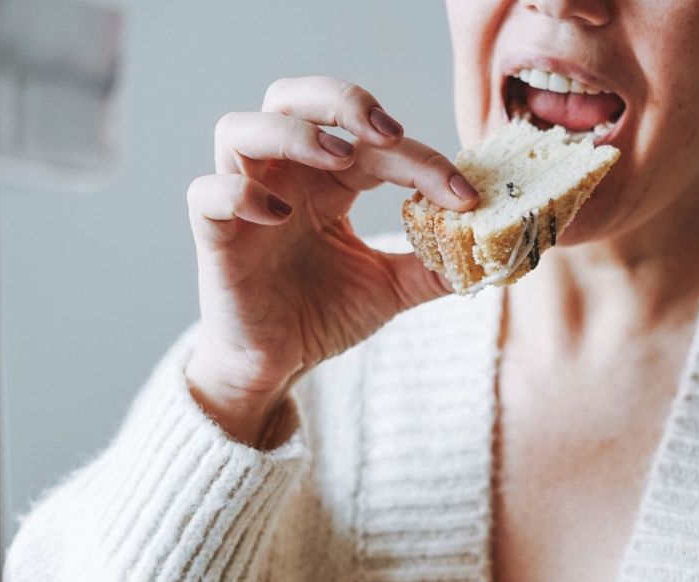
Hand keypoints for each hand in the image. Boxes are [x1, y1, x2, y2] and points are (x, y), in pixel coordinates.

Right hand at [184, 76, 480, 445]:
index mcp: (326, 182)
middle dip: (342, 101)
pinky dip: (240, 194)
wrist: (277, 364)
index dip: (420, 159)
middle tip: (388, 132)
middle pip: (294, 99)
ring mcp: (244, 201)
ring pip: (240, 129)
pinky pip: (207, 193)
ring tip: (339, 160)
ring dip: (293, 133)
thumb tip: (490, 255)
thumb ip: (433, 267)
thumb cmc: (322, 315)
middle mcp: (283, 178)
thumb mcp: (391, 289)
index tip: (464, 194)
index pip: (371, 144)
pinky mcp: (214, 236)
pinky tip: (279, 217)